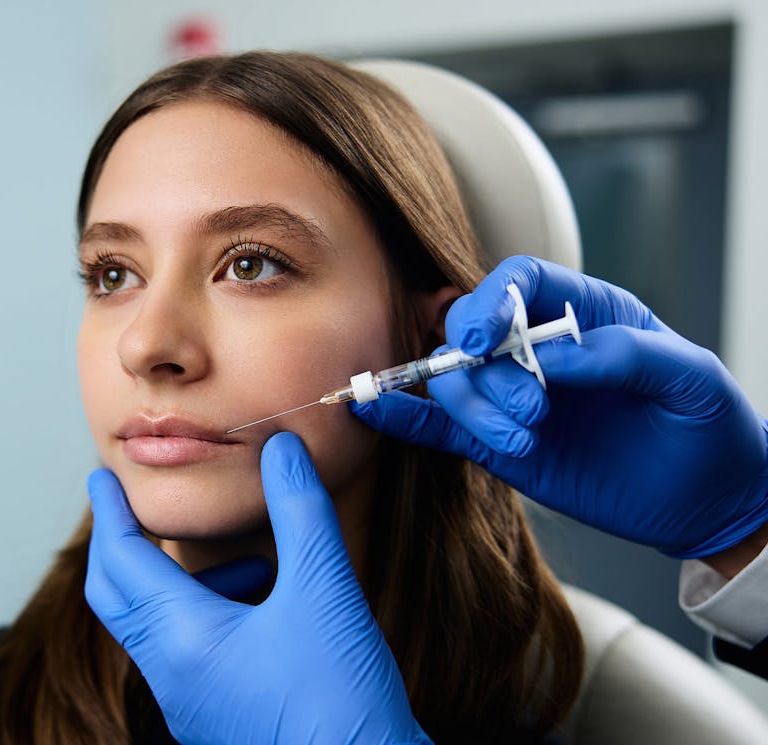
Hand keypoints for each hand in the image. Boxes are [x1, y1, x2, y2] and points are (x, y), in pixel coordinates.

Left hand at [85, 432, 430, 744]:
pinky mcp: (222, 719)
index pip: (123, 563)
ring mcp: (195, 707)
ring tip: (250, 562)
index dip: (111, 513)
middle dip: (124, 547)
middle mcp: (175, 680)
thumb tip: (282, 449)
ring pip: (160, 628)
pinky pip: (192, 654)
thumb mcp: (324, 590)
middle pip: (120, 601)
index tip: (102, 478)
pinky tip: (270, 608)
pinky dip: (213, 614)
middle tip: (133, 509)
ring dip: (184, 582)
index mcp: (183, 643)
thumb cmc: (340, 703)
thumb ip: (301, 509)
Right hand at [353, 255, 767, 558]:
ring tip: (526, 443)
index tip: (481, 341)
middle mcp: (538, 350)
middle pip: (471, 333)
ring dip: (475, 411)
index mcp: (583, 313)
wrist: (704, 499)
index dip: (490, 301)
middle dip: (487, 372)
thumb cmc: (708, 427)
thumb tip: (555, 359)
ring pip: (456, 384)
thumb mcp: (691, 379)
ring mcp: (514, 398)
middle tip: (535, 412)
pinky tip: (376, 410)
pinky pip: (442, 428)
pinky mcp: (500, 445)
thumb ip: (626, 354)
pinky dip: (407, 419)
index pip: (519, 282)